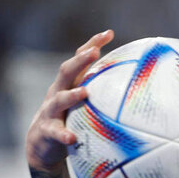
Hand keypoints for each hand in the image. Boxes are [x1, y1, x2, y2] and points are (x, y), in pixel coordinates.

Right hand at [25, 30, 113, 172]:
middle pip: (67, 71)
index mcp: (69, 83)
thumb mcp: (84, 102)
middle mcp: (58, 92)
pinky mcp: (47, 131)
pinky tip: (72, 138)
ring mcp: (50, 111)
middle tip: (94, 52)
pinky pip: (55, 132)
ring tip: (84, 92)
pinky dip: (63, 134)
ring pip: (59, 100)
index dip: (92, 44)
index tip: (109, 33)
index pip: (79, 59)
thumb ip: (103, 93)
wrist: (41, 144)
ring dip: (71, 95)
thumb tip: (137, 87)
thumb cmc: (69, 118)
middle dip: (80, 61)